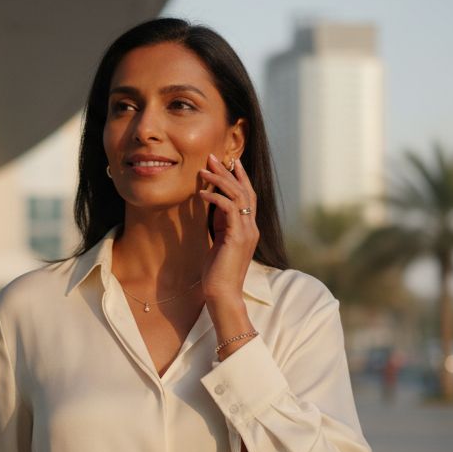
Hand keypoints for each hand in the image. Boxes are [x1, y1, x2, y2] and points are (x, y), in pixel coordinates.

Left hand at [197, 153, 259, 304]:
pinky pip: (229, 209)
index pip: (248, 196)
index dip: (240, 177)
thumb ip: (220, 224)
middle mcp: (251, 227)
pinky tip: (201, 193)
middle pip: (245, 190)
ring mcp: (247, 232)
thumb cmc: (217, 272)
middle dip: (229, 172)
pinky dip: (215, 197)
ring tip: (203, 170)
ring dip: (220, 180)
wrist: (222, 294)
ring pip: (238, 196)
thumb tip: (213, 205)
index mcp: (248, 228)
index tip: (229, 162)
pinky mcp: (238, 237)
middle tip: (213, 157)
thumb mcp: (218, 242)